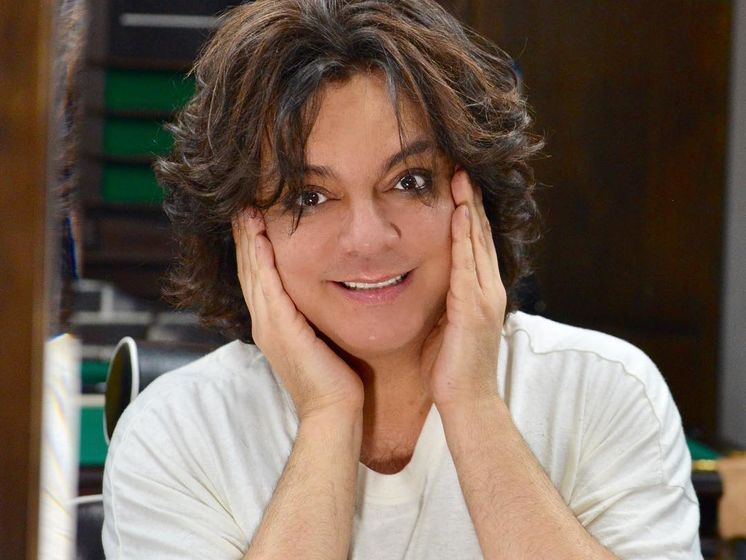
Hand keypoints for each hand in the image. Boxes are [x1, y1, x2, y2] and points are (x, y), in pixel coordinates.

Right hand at [233, 210, 363, 420]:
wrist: (333, 410)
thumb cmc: (333, 378)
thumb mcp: (318, 338)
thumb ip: (310, 317)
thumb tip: (318, 299)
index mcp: (272, 323)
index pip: (258, 276)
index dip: (253, 247)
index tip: (253, 218)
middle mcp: (264, 321)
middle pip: (249, 269)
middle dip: (246, 235)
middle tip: (243, 205)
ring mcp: (269, 325)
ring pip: (253, 273)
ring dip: (249, 240)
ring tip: (247, 211)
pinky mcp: (281, 328)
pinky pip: (268, 287)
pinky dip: (262, 261)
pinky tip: (260, 239)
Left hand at [420, 170, 505, 410]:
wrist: (466, 403)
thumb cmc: (450, 368)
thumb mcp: (445, 326)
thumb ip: (444, 301)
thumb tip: (431, 284)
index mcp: (481, 293)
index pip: (475, 245)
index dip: (468, 214)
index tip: (458, 187)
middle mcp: (489, 290)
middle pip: (480, 236)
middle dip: (471, 201)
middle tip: (461, 169)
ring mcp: (486, 298)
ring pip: (477, 244)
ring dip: (469, 210)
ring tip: (461, 179)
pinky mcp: (475, 309)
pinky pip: (468, 265)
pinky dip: (464, 238)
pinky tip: (459, 215)